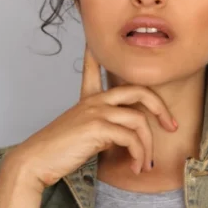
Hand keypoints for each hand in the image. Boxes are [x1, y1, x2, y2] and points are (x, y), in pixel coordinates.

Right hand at [4, 43, 177, 190]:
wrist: (36, 160)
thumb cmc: (60, 148)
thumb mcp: (83, 130)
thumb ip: (105, 126)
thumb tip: (126, 135)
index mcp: (89, 98)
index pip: (94, 67)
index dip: (97, 53)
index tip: (96, 40)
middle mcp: (95, 100)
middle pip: (138, 91)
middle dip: (160, 107)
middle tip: (171, 125)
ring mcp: (96, 111)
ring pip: (139, 121)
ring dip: (148, 146)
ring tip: (146, 163)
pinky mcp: (97, 127)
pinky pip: (131, 139)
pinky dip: (138, 155)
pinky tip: (135, 166)